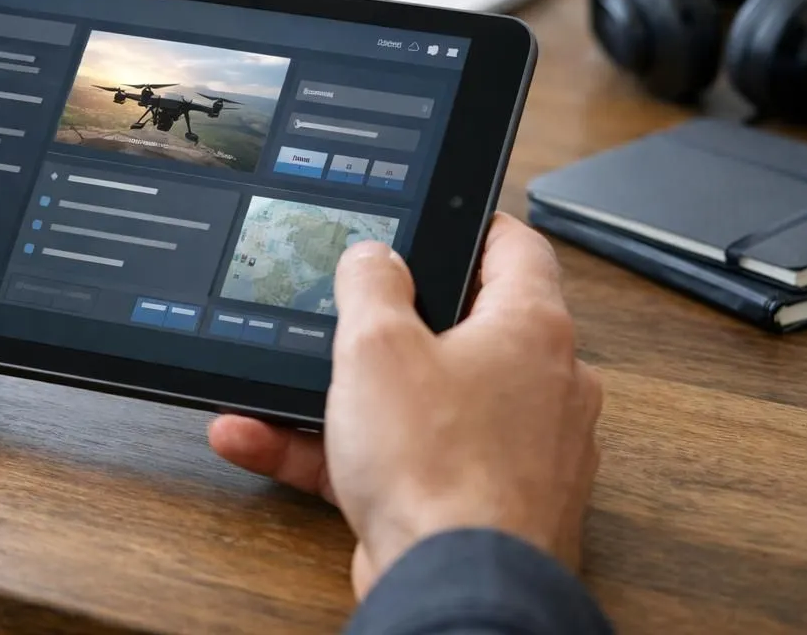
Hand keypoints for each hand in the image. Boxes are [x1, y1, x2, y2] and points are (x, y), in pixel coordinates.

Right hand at [208, 214, 601, 600]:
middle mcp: (542, 387)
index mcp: (532, 329)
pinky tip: (265, 441)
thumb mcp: (377, 347)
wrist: (454, 586)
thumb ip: (371, 285)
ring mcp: (514, 451)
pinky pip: (402, 461)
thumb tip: (373, 255)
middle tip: (347, 307)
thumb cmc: (439, 468)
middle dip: (390, 322)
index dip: (470, 225)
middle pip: (463, 327)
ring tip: (277, 385)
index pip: (515, 248)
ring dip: (345, 395)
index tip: (435, 220)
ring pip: (420, 402)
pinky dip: (340, 451)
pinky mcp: (478, 504)